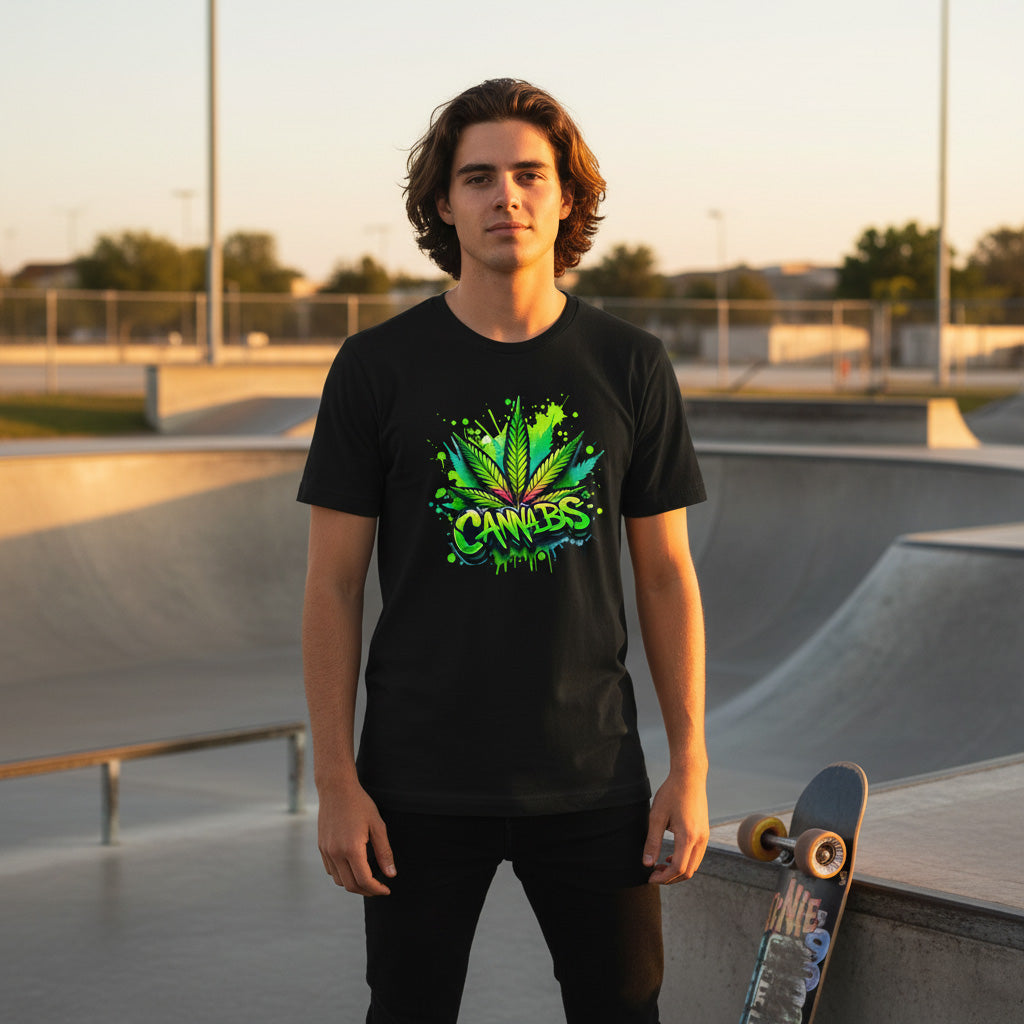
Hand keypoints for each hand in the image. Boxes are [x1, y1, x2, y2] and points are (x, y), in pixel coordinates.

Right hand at [316, 777, 395, 895]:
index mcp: (352, 848)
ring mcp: (326, 851)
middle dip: (366, 891)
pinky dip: (342, 875)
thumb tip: (391, 874)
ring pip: (339, 880)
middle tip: (379, 888)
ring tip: (368, 879)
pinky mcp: (322, 847)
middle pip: (350, 885)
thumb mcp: (377, 825)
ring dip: (354, 884)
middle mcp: (336, 853)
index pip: (364, 880)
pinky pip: (331, 870)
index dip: (377, 889)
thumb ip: (384, 852)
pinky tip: (353, 868)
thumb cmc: (360, 804)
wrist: (336, 788)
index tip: (386, 890)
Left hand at [643, 768, 708, 884]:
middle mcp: (701, 839)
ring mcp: (705, 836)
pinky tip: (671, 856)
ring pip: (694, 865)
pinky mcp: (705, 832)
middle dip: (671, 878)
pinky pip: (697, 855)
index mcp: (688, 836)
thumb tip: (647, 864)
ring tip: (660, 866)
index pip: (678, 868)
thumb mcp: (656, 817)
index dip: (664, 877)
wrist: (690, 776)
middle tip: (653, 875)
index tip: (650, 877)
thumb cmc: (671, 793)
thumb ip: (652, 842)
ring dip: (678, 871)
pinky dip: (685, 861)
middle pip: (688, 871)